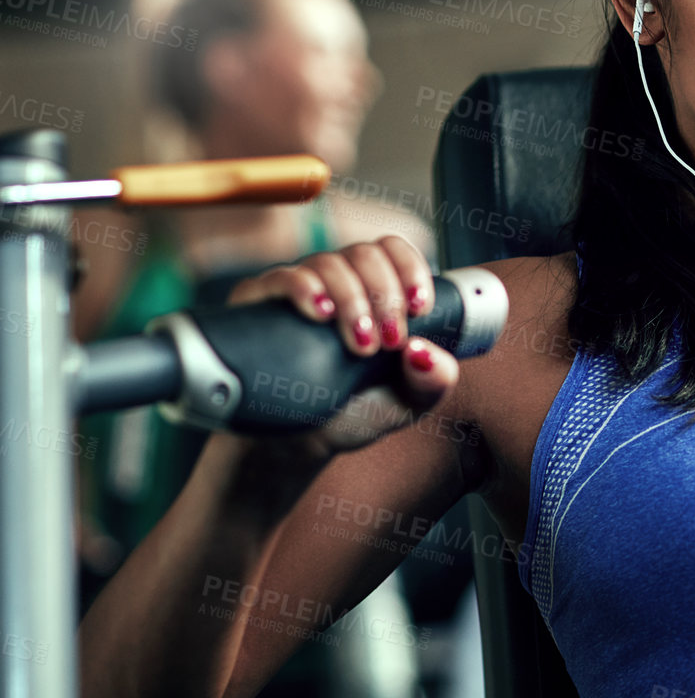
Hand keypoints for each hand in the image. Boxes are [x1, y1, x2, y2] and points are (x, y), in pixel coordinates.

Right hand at [225, 235, 459, 456]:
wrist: (298, 446)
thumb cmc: (356, 414)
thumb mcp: (406, 403)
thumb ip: (432, 382)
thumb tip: (426, 352)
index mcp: (376, 293)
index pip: (393, 251)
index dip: (411, 269)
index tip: (420, 307)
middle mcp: (338, 283)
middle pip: (365, 255)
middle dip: (385, 295)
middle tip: (389, 340)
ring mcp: (299, 290)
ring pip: (328, 263)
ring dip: (352, 299)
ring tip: (360, 343)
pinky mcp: (260, 304)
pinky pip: (280, 277)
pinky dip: (304, 287)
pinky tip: (318, 311)